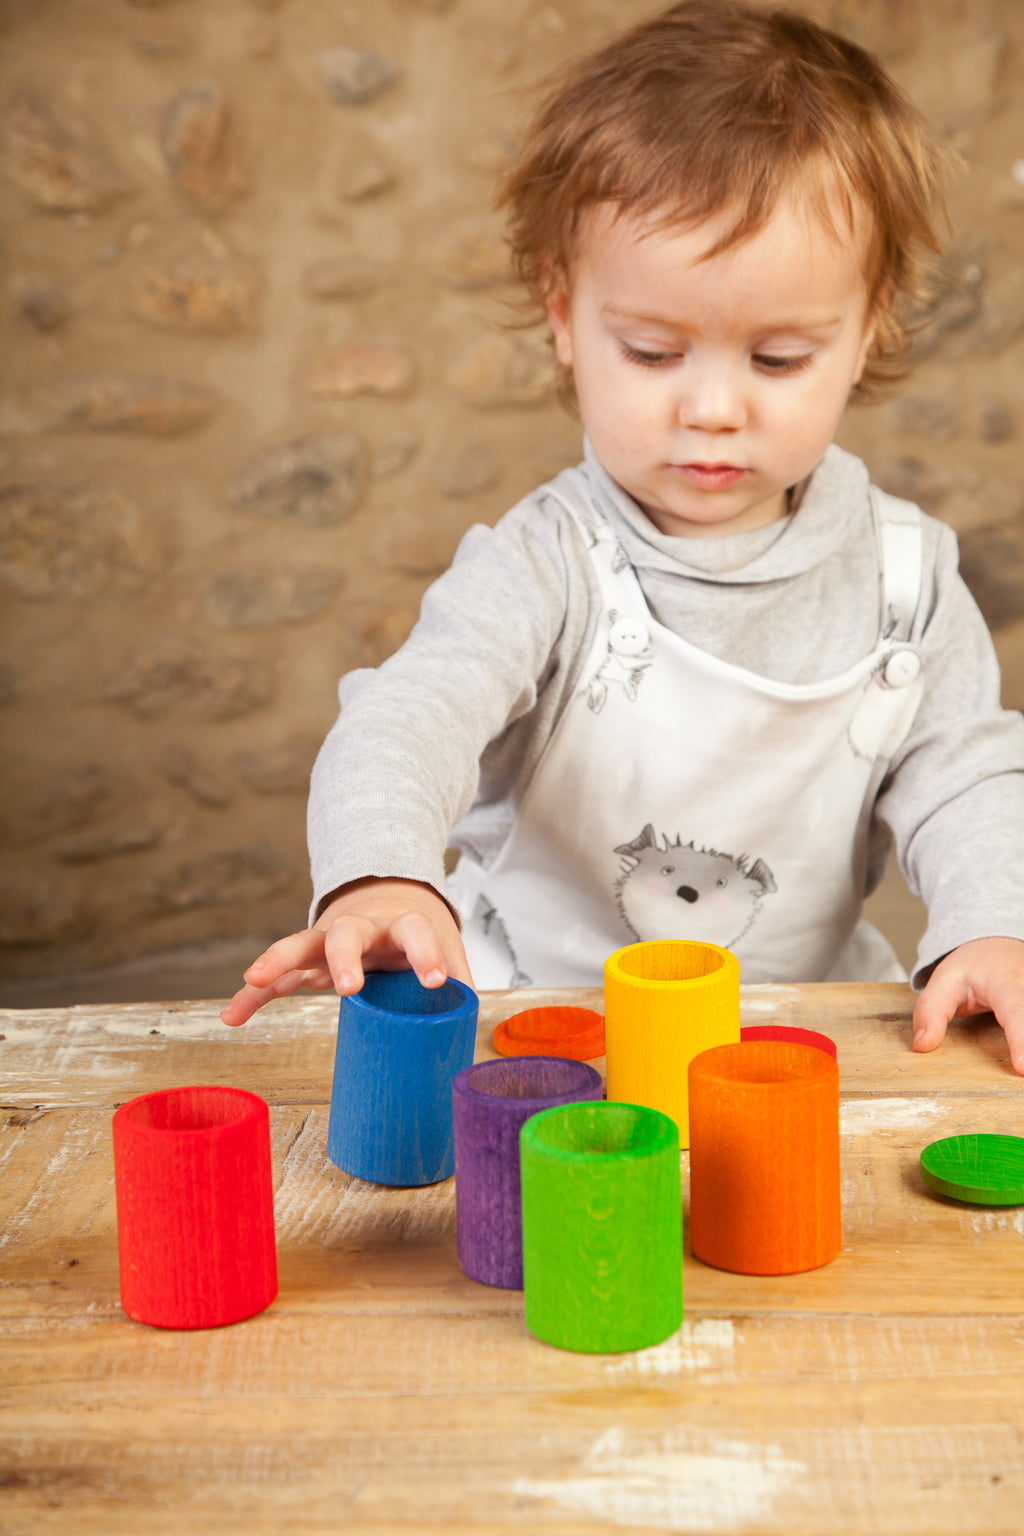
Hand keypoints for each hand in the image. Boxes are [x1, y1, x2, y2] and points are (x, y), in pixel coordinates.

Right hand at [219, 877, 471, 1026]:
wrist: (389, 900)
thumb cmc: (420, 939)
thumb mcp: (447, 954)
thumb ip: (459, 990)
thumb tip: (470, 1047)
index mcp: (404, 925)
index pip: (416, 929)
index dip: (426, 953)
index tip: (436, 980)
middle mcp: (364, 928)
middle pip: (347, 931)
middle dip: (344, 956)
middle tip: (347, 988)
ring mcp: (330, 941)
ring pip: (300, 945)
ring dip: (278, 960)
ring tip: (254, 978)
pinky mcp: (308, 960)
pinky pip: (276, 978)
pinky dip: (252, 995)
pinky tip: (232, 1015)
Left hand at [912, 936, 1023, 1074]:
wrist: (997, 946)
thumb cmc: (973, 966)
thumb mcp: (944, 980)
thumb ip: (931, 1012)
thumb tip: (922, 1046)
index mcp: (1006, 984)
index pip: (1015, 1013)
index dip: (1020, 1041)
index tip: (1022, 1068)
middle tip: (1022, 1071)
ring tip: (1019, 1066)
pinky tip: (1020, 1058)